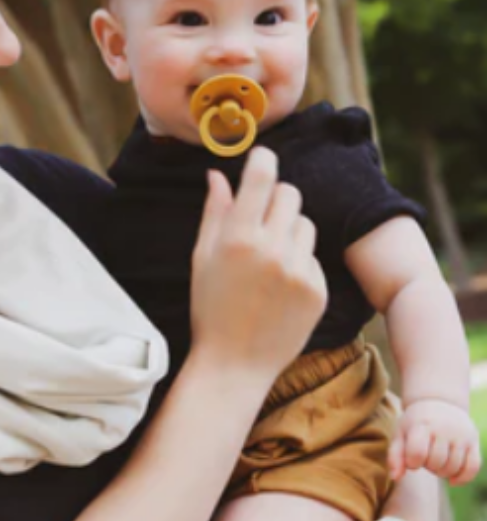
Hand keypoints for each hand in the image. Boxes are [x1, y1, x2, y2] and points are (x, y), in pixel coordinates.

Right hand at [190, 147, 327, 379]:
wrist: (234, 363)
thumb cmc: (210, 306)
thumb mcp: (202, 256)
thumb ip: (215, 212)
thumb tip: (217, 175)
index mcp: (238, 237)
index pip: (262, 176)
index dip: (263, 159)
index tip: (262, 157)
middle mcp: (272, 249)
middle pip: (290, 194)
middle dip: (275, 199)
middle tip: (260, 218)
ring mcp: (299, 270)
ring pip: (305, 224)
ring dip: (289, 230)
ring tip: (269, 258)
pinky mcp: (318, 290)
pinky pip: (313, 256)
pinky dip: (299, 262)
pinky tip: (279, 286)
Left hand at [389, 398, 480, 484]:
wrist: (438, 403)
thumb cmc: (415, 423)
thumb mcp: (401, 433)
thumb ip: (395, 455)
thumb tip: (395, 477)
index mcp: (422, 424)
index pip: (417, 453)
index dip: (412, 462)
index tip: (411, 459)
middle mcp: (443, 428)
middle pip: (436, 463)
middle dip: (427, 466)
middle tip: (425, 457)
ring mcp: (461, 435)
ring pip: (453, 468)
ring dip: (442, 472)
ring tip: (435, 461)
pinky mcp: (473, 442)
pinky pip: (472, 468)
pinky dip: (462, 478)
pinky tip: (452, 480)